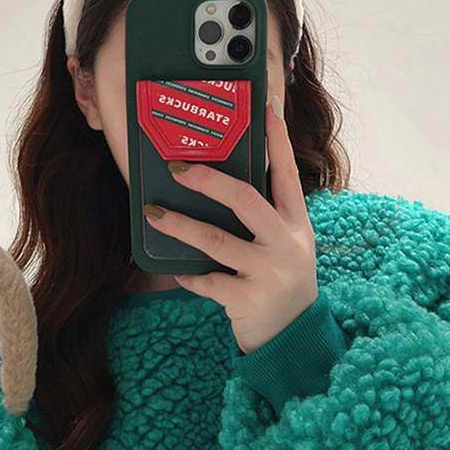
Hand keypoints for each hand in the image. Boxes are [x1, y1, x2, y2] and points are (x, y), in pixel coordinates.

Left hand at [142, 95, 317, 354]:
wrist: (294, 337)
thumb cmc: (281, 279)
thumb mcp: (285, 244)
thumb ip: (265, 218)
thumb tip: (219, 184)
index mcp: (296, 224)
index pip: (287, 176)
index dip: (278, 144)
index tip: (266, 112)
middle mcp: (286, 244)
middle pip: (246, 200)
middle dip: (209, 180)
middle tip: (177, 167)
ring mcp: (268, 272)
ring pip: (216, 240)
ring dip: (180, 225)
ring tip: (153, 212)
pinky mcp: (247, 299)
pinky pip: (207, 280)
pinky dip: (188, 274)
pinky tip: (176, 270)